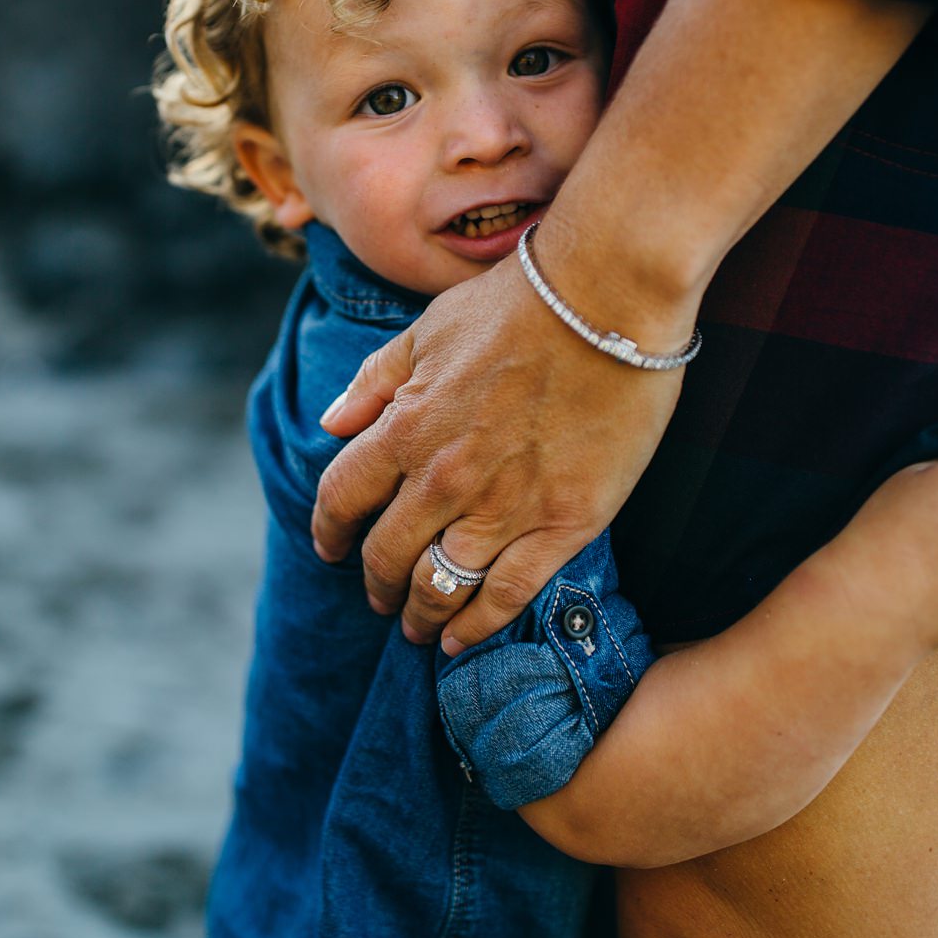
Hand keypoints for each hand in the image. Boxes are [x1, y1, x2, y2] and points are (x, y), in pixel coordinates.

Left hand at [312, 249, 692, 651]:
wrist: (608, 296)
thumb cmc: (518, 301)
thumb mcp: (428, 329)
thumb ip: (375, 381)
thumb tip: (331, 422)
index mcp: (405, 426)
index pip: (342, 497)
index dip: (329, 530)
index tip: (330, 547)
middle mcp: (443, 477)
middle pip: (386, 554)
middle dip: (374, 584)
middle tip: (378, 599)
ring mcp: (504, 505)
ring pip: (439, 586)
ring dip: (419, 614)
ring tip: (417, 627)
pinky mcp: (563, 523)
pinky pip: (508, 594)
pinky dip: (476, 626)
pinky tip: (461, 640)